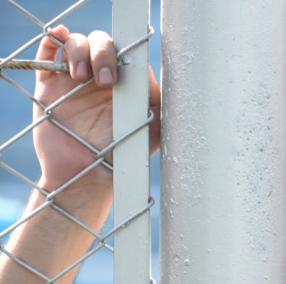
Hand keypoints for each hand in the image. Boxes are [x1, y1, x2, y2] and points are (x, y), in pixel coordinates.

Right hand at [32, 26, 159, 192]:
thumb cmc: (121, 158)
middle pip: (103, 43)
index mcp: (127, 86)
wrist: (84, 177)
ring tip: (80, 76)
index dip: (127, 54)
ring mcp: (75, 79)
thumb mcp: (151, 134)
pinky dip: (53, 39)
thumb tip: (169, 84)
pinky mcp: (50, 84)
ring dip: (79, 50)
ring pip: (77, 43)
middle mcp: (102, 78)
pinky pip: (49, 51)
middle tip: (107, 82)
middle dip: (104, 53)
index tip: (125, 73)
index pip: (128, 54)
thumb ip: (160, 108)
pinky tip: (60, 37)